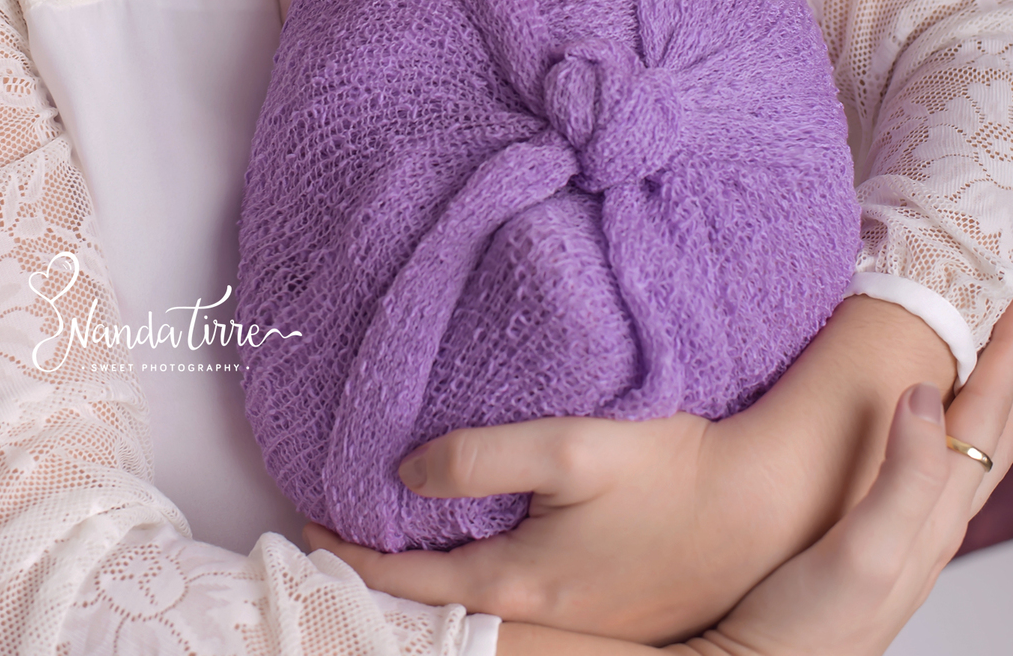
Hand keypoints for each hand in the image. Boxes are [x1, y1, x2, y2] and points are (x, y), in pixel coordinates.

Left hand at [305, 300, 993, 643]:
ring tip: (392, 547)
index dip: (352, 557)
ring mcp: (578, 621)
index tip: (308, 530)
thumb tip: (407, 471)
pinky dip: (477, 582)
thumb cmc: (668, 470)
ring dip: (429, 582)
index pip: (410, 583)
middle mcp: (541, 614)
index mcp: (519, 581)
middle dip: (383, 579)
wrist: (760, 509)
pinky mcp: (607, 608)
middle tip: (336, 544)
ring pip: (478, 607)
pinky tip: (478, 551)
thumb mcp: (569, 447)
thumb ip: (481, 456)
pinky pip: (518, 600)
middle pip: (438, 608)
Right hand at [690, 305, 1012, 655]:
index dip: (1003, 359)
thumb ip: (902, 476)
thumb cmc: (808, 626)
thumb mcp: (863, 552)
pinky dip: (941, 432)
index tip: (1012, 303)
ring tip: (982, 358)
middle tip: (1008, 316)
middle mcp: (930, 523)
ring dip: (980, 399)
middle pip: (987, 434)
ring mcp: (905, 536)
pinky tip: (919, 427)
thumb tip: (921, 395)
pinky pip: (928, 471)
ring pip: (961, 453)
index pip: (983, 418)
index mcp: (933, 514)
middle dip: (1004, 372)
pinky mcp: (874, 542)